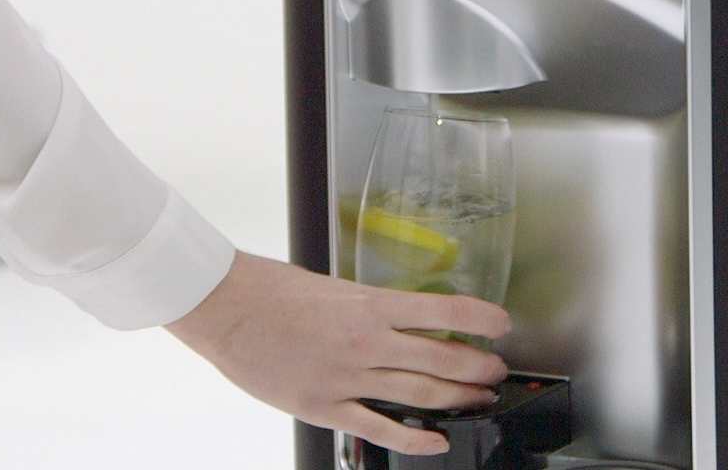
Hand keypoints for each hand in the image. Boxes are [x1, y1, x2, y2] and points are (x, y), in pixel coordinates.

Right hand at [165, 252, 512, 456]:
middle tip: (495, 371)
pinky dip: (413, 437)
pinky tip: (436, 441)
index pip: (442, 310)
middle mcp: (366, 342)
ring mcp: (347, 377)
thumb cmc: (271, 290)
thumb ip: (366, 308)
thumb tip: (397, 321)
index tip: (502, 324)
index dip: (480, 318)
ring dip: (457, 398)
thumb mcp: (331, 286)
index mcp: (369, 304)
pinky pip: (379, 427)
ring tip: (479, 400)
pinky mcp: (325, 406)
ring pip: (419, 392)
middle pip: (441, 358)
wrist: (226, 309)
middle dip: (477, 367)